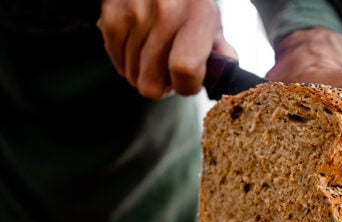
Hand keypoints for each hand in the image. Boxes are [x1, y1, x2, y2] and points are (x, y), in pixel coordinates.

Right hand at [97, 0, 236, 98]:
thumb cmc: (190, 4)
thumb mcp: (212, 23)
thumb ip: (221, 54)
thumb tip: (222, 80)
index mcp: (197, 16)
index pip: (185, 69)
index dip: (186, 86)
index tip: (189, 81)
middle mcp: (165, 12)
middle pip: (151, 83)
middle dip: (162, 85)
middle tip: (170, 69)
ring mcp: (135, 13)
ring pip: (132, 75)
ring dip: (144, 71)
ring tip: (156, 52)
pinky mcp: (112, 15)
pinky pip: (116, 60)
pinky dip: (127, 60)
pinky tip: (140, 45)